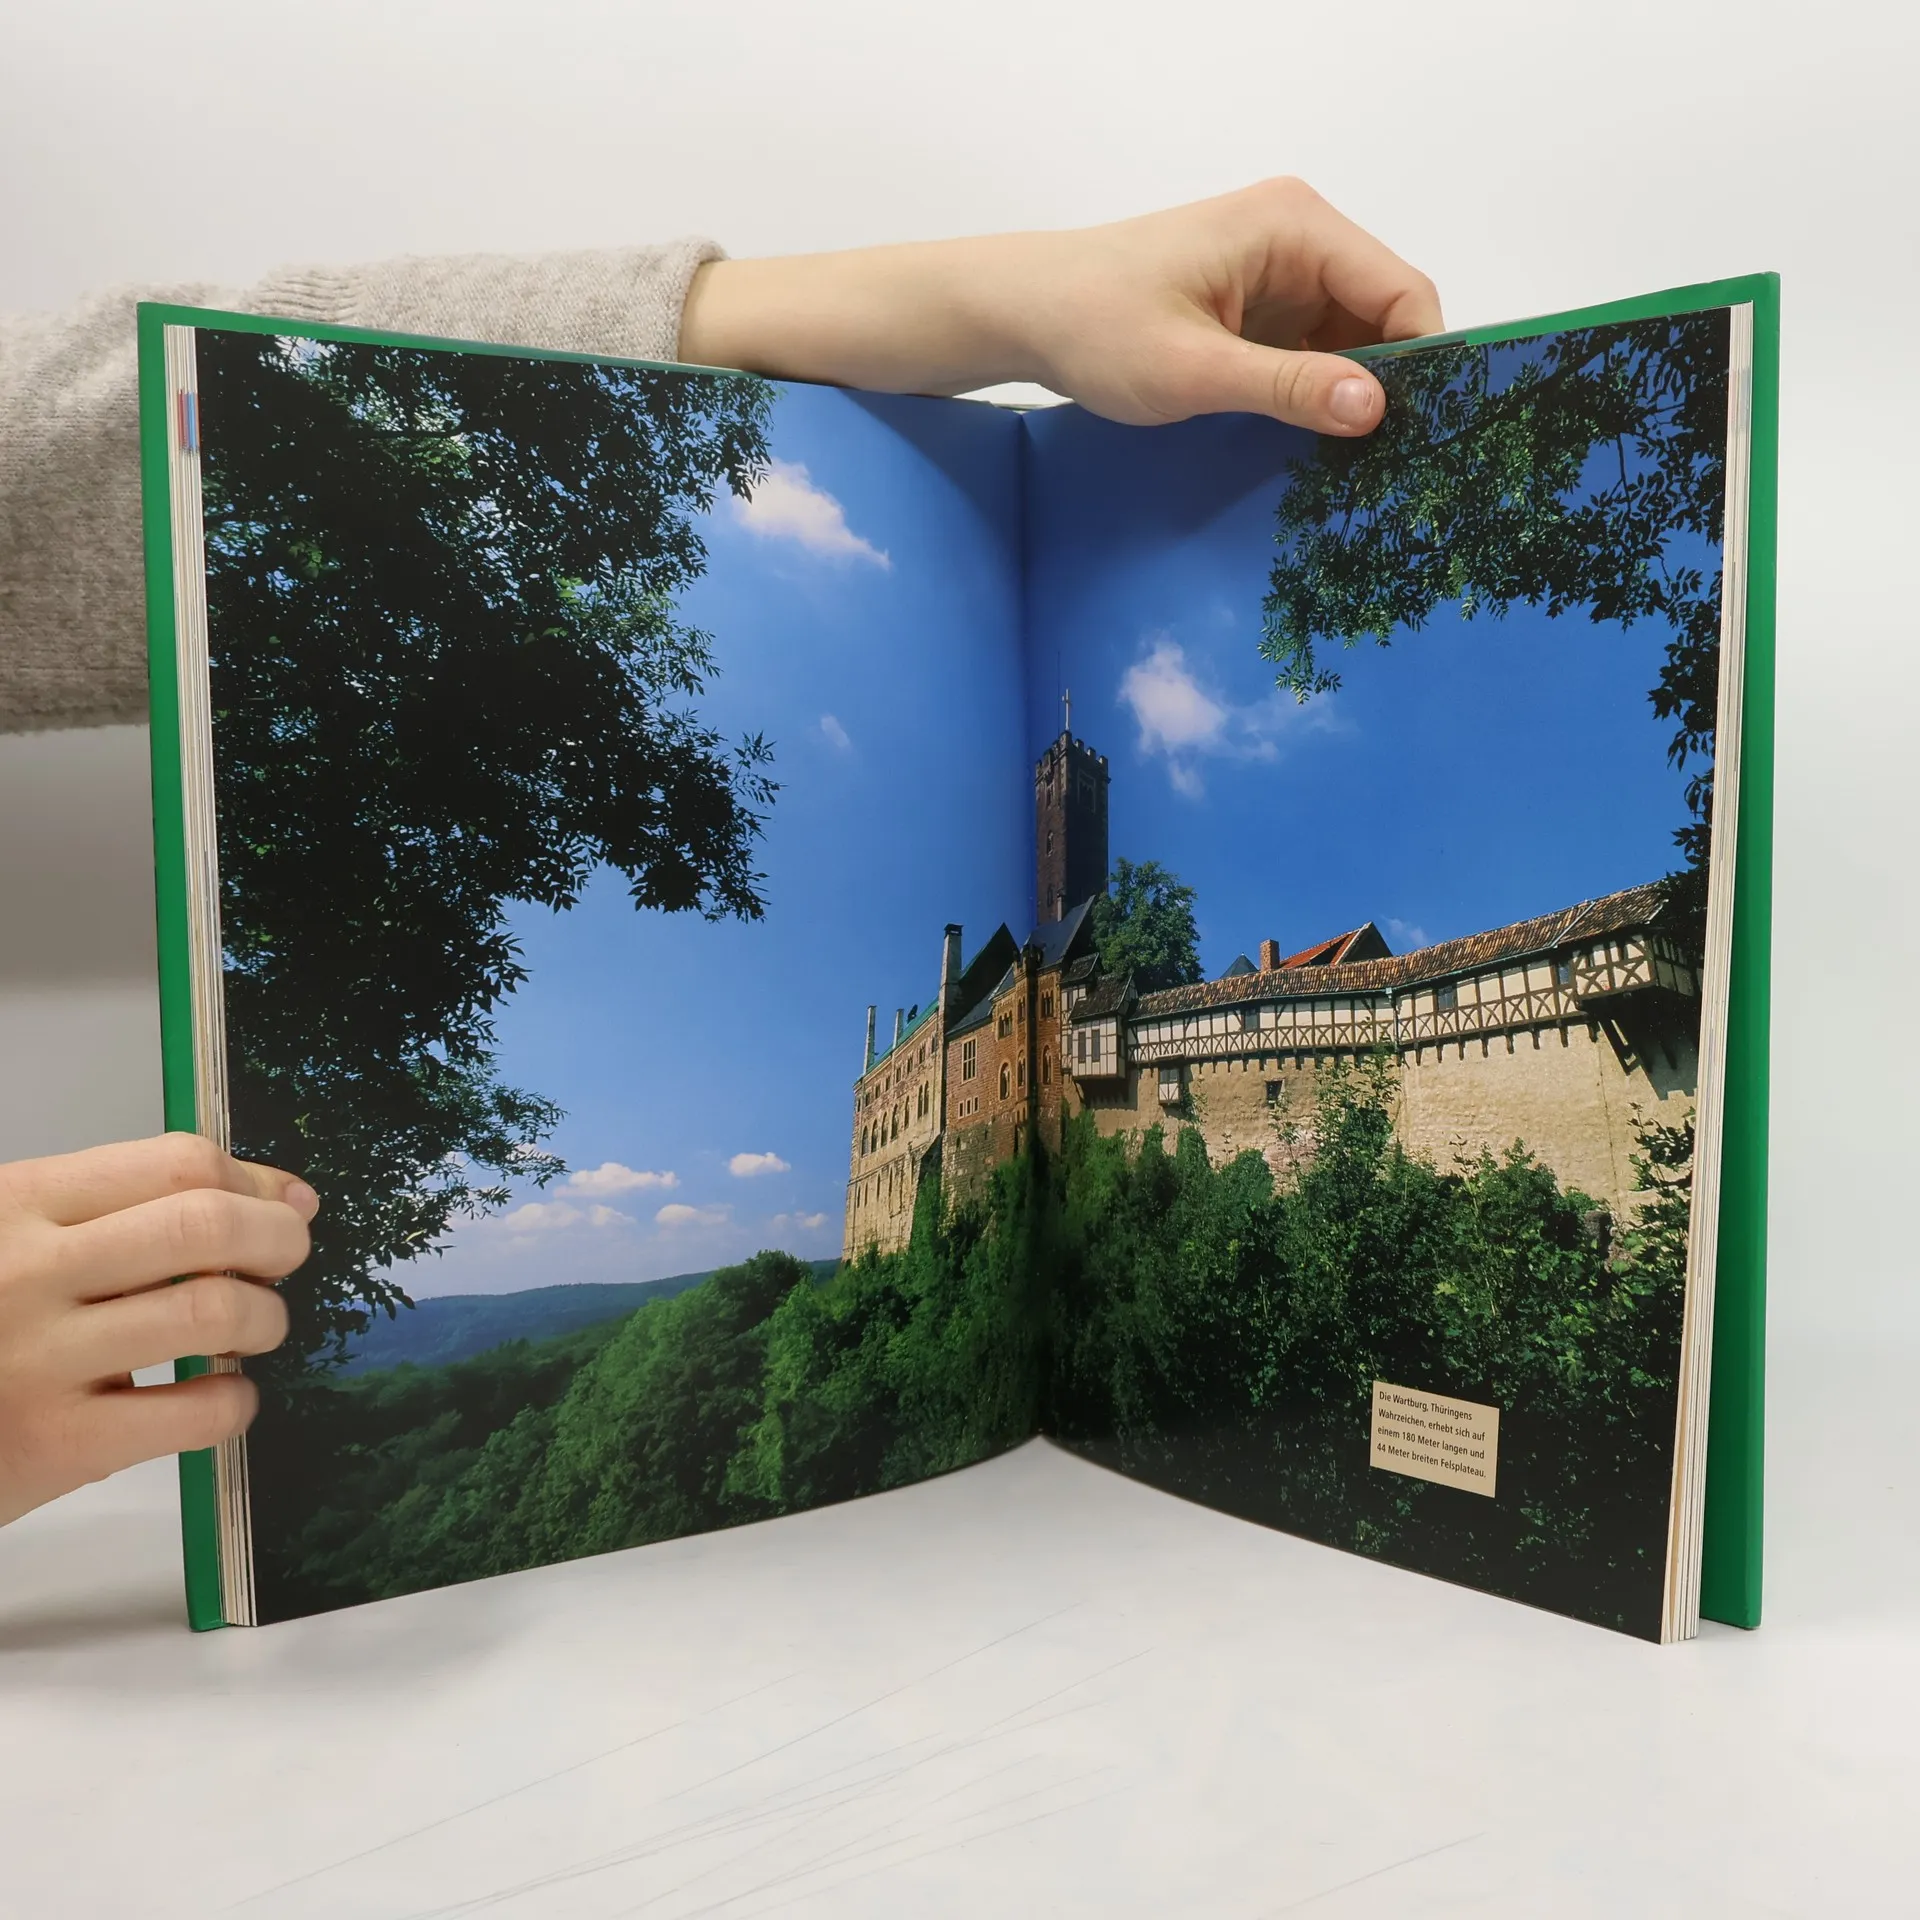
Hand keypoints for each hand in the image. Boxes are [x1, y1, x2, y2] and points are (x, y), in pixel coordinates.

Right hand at [0, 1134, 314, 1526]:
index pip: (174, 1164)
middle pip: (205, 1227)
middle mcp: (29, 1272)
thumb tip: (277, 1196)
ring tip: (256, 1329)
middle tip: (287, 1260)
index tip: (283, 1201)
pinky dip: (235, 1403)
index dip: (253, 1180)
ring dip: (265, 1319)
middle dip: (278, 1239)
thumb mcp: (14, 1238)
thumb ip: (119, 1212)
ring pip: (212, 1314)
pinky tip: (225, 1397)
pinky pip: (193, 1413)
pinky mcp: (55, 1443)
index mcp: (18, 1204)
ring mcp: (40, 1359)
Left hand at [679, 178, 1441, 436]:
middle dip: (1390, 386)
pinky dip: (1315, 394)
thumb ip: (1288, 387)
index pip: (1403, 291)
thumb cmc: (1095, 327)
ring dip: (1350, 397)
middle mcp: (1298, 235)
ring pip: (1350, 339)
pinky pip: (1310, 349)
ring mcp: (1277, 270)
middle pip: (1384, 315)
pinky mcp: (1254, 304)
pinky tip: (1313, 447)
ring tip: (1356, 469)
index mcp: (1295, 226)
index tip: (1430, 438)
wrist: (1021, 311)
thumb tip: (1377, 409)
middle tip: (1396, 468)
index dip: (1427, 363)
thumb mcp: (1195, 370)